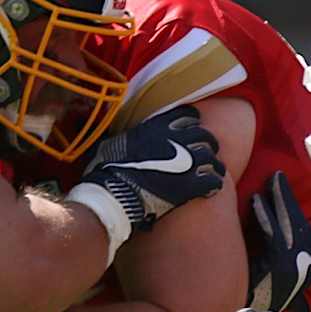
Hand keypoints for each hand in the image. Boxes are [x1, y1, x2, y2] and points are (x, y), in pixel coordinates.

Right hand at [78, 105, 225, 232]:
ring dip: (213, 166)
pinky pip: (213, 181)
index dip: (192, 124)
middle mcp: (178, 139)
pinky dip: (213, 185)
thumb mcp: (108, 142)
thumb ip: (116, 133)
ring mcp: (188, 162)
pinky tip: (210, 189)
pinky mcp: (192, 185)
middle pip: (205, 137)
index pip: (189, 116)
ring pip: (213, 159)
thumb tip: (97, 124)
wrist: (115, 195)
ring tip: (213, 174)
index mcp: (161, 126)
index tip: (191, 131)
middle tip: (205, 155)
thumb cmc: (107, 170)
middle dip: (207, 146)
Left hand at [245, 171, 310, 311]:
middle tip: (276, 176)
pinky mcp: (280, 274)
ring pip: (290, 227)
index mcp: (302, 269)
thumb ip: (263, 249)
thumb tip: (255, 223)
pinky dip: (266, 218)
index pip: (301, 230)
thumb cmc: (240, 297)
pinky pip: (274, 238)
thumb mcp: (258, 269)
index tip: (279, 186)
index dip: (291, 206)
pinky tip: (255, 201)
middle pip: (300, 225)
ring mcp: (293, 273)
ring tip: (270, 182)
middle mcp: (303, 271)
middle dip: (287, 198)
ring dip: (279, 201)